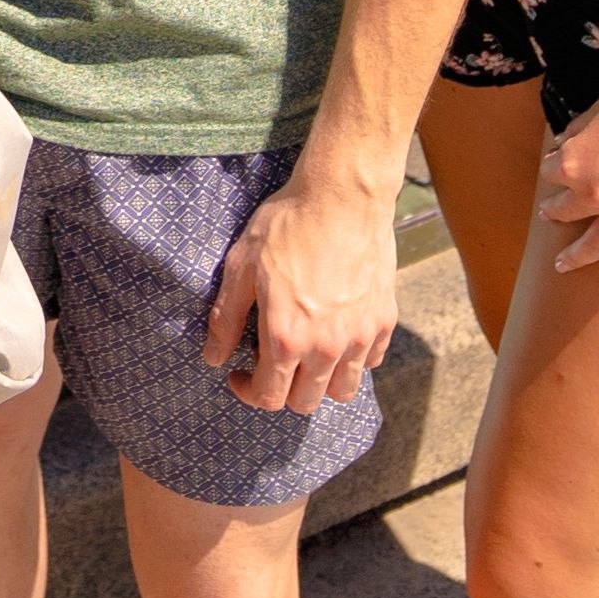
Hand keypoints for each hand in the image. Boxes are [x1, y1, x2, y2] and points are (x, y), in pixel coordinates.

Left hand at [202, 164, 402, 415]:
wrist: (343, 194)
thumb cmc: (288, 224)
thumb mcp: (241, 266)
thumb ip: (225, 318)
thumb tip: (214, 357)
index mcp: (287, 337)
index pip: (269, 397)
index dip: (248, 392)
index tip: (240, 374)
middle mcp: (327, 347)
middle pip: (306, 402)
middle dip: (282, 391)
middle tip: (270, 363)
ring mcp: (360, 336)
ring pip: (343, 390)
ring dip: (321, 382)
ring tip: (306, 354)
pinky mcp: (384, 320)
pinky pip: (370, 361)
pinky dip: (352, 359)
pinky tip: (336, 333)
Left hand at [537, 76, 598, 278]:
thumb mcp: (595, 111)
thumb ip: (576, 134)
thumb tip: (564, 146)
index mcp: (574, 164)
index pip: (551, 172)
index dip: (554, 165)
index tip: (558, 162)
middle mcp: (594, 194)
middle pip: (565, 209)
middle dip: (554, 212)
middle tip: (550, 215)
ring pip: (595, 245)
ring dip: (575, 256)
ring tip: (563, 264)